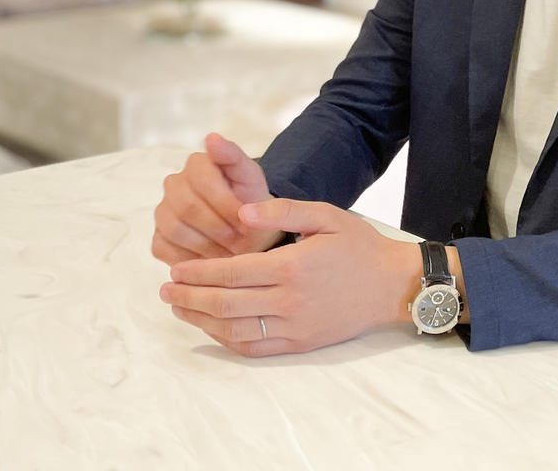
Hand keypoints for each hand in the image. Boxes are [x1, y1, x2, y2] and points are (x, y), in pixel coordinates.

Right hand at [151, 133, 281, 263]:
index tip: (246, 219)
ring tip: (229, 251)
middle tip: (240, 240)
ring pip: (175, 229)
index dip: (226, 204)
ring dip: (207, 244)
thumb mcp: (250, 178)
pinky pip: (166, 250)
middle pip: (187, 208)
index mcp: (196, 164)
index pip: (203, 182)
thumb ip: (233, 156)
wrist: (247, 230)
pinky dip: (191, 258)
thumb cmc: (249, 201)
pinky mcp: (158, 238)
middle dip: (218, 227)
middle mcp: (174, 184)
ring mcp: (163, 212)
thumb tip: (211, 137)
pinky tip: (211, 258)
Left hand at [160, 197, 421, 356]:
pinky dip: (226, 340)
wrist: (392, 285)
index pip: (231, 272)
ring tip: (179, 307)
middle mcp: (290, 300)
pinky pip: (255, 348)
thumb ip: (281, 209)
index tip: (175, 269)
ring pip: (235, 330)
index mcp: (292, 266)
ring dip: (201, 320)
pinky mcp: (301, 343)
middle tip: (165, 289)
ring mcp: (295, 326)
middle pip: (225, 303)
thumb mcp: (325, 215)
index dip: (198, 272)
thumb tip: (241, 212)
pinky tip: (211, 328)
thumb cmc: (358, 245)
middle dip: (189, 296)